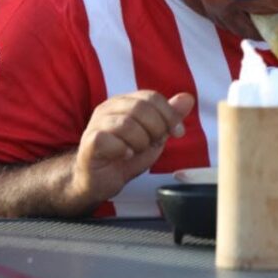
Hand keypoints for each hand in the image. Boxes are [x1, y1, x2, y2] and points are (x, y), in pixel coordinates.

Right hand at [69, 91, 194, 214]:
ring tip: (136, 151)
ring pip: (126, 124)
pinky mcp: (89, 141)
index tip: (178, 133)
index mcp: (126, 102)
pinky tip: (124, 156)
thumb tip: (188, 97)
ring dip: (140, 142)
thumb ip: (171, 117)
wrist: (103, 180)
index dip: (170, 115)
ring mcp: (96, 123)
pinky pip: (108, 140)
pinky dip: (123, 150)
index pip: (152, 97)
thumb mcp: (156, 135)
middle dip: (156, 129)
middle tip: (152, 144)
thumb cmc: (128, 155)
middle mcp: (109, 107)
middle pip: (141, 107)